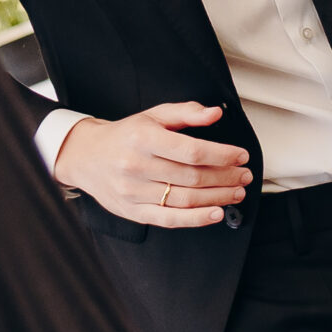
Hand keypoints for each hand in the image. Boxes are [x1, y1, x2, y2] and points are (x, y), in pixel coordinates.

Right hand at [54, 102, 251, 228]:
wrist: (86, 157)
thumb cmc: (125, 135)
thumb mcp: (153, 115)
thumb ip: (186, 112)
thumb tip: (215, 113)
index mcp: (143, 137)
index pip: (191, 151)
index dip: (221, 155)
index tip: (241, 156)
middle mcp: (136, 165)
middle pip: (192, 177)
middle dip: (225, 177)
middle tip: (245, 176)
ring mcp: (133, 192)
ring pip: (184, 199)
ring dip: (217, 198)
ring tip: (237, 192)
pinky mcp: (132, 211)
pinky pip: (169, 220)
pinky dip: (196, 219)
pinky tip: (216, 213)